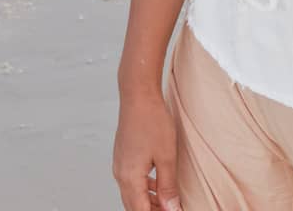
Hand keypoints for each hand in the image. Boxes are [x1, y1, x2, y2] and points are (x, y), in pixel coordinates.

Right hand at [112, 87, 182, 210]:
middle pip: (134, 205)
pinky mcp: (123, 156)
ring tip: (167, 203)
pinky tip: (158, 184)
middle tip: (170, 209)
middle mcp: (121, 174)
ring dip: (148, 201)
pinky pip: (131, 181)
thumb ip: (168, 186)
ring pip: (132, 194)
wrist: (138, 94)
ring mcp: (120, 164)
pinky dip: (144, 188)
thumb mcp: (166, 156)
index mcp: (130, 178)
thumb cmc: (152, 120)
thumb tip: (171, 209)